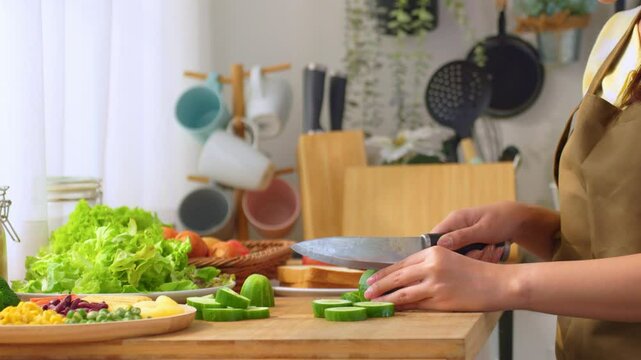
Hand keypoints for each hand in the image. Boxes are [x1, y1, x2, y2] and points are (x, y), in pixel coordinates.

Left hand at [364, 246, 511, 310]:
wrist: (497, 283)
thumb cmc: (476, 273)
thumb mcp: (449, 261)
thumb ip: (428, 267)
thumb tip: (405, 277)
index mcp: (433, 252)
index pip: (402, 263)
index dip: (384, 272)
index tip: (372, 278)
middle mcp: (432, 264)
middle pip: (397, 275)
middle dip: (379, 284)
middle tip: (366, 290)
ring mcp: (435, 283)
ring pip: (402, 291)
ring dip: (385, 297)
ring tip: (373, 301)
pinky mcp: (440, 299)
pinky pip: (415, 303)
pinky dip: (401, 306)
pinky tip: (393, 308)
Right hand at [432, 201, 528, 261]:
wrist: (519, 220)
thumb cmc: (503, 219)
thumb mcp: (483, 229)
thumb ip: (461, 237)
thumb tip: (440, 244)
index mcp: (455, 219)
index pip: (434, 237)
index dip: (440, 251)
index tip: (455, 260)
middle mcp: (456, 228)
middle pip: (449, 250)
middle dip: (466, 256)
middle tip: (483, 251)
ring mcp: (463, 236)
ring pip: (461, 256)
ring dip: (478, 256)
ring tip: (492, 249)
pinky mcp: (471, 244)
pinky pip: (470, 256)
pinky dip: (483, 257)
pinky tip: (493, 251)